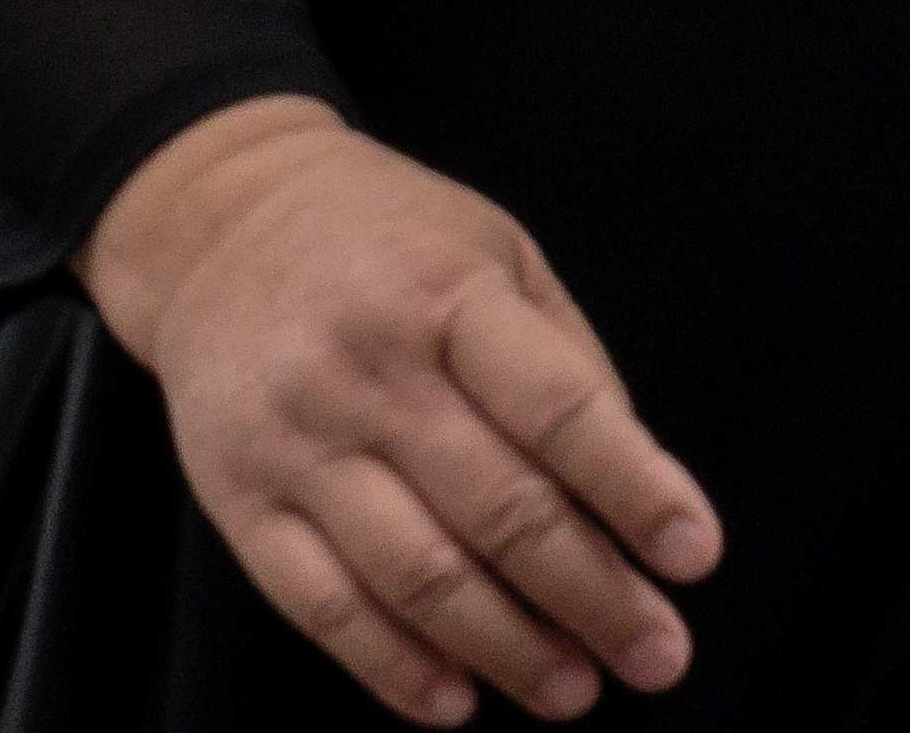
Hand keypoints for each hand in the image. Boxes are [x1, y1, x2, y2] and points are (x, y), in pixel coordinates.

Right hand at [88, 100, 714, 721]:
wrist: (215, 225)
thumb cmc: (388, 242)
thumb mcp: (495, 253)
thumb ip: (564, 363)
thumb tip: (635, 490)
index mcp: (446, 295)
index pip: (558, 407)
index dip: (634, 487)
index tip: (695, 555)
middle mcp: (367, 369)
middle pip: (498, 509)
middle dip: (592, 597)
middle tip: (657, 655)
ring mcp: (296, 441)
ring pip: (417, 574)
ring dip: (508, 649)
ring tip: (575, 692)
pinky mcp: (239, 500)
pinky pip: (322, 606)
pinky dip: (394, 667)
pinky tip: (458, 699)